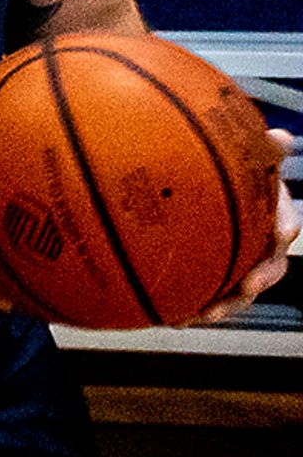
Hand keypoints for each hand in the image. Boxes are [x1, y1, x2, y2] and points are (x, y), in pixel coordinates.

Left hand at [194, 130, 297, 322]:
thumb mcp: (235, 161)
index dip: (283, 227)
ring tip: (201, 315)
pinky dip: (192, 311)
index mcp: (268, 215)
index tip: (280, 234)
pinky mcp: (211, 282)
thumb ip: (256, 151)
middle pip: (268, 268)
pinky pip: (205, 300)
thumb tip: (282, 137)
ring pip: (238, 293)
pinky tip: (172, 319)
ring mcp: (237, 267)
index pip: (284, 223)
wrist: (186, 196)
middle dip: (258, 280)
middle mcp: (258, 245)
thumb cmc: (220, 178)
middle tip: (245, 289)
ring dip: (224, 306)